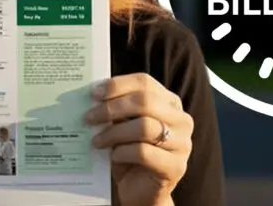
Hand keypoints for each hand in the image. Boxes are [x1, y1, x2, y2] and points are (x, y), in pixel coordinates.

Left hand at [85, 74, 192, 205]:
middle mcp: (181, 120)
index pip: (144, 82)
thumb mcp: (123, 126)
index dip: (118, 85)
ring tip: (97, 140)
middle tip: (90, 117)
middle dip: (112, 108)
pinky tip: (112, 156)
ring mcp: (182, 144)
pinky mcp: (175, 167)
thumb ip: (116, 109)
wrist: (141, 191)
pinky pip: (144, 152)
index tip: (94, 93)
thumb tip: (94, 95)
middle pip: (145, 101)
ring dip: (114, 132)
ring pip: (144, 127)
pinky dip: (122, 152)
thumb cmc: (130, 154)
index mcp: (170, 102)